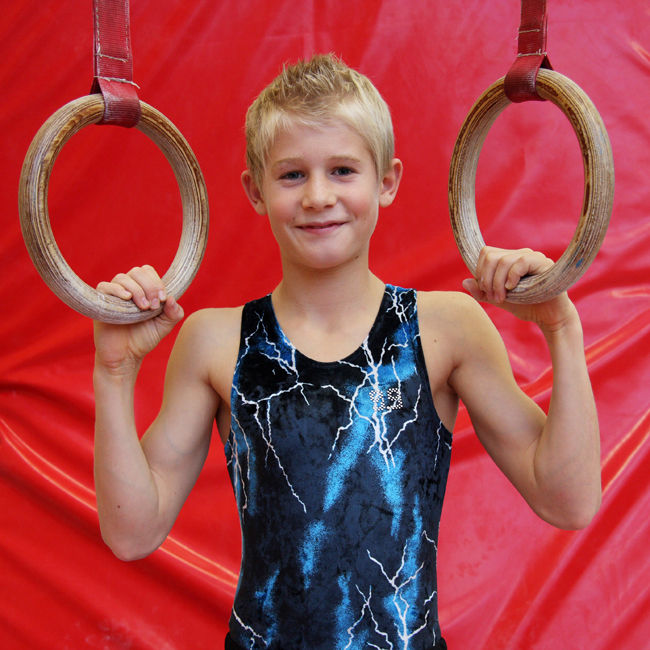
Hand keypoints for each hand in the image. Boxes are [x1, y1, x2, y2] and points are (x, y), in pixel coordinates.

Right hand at [93, 265, 184, 371]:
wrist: (126, 356)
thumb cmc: (144, 338)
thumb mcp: (165, 326)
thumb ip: (174, 313)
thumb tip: (172, 298)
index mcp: (143, 289)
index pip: (148, 272)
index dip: (157, 282)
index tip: (163, 299)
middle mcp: (128, 288)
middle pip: (137, 272)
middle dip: (150, 286)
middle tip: (154, 305)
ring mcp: (113, 294)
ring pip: (123, 278)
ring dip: (137, 290)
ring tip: (144, 308)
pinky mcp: (101, 302)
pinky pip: (105, 286)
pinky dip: (117, 290)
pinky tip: (127, 298)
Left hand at [462, 246, 576, 330]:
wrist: (549, 317)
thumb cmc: (526, 306)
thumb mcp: (498, 299)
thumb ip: (482, 292)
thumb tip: (465, 282)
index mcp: (508, 259)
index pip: (485, 253)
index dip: (480, 272)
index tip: (484, 291)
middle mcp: (519, 254)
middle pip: (490, 256)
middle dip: (486, 279)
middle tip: (492, 297)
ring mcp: (532, 257)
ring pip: (503, 260)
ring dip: (496, 283)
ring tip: (500, 298)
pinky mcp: (543, 263)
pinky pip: (521, 262)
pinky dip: (511, 277)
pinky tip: (512, 289)